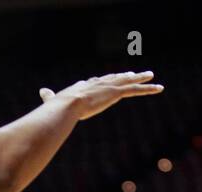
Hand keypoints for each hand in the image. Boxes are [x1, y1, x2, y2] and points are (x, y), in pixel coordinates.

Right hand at [40, 70, 163, 120]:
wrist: (66, 106)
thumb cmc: (58, 107)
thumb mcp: (54, 101)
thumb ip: (49, 97)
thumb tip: (42, 91)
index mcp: (85, 86)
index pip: (97, 81)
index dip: (105, 80)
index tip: (111, 78)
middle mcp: (98, 84)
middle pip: (115, 78)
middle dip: (125, 76)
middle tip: (134, 74)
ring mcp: (108, 88)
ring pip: (128, 82)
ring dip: (141, 79)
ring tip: (152, 76)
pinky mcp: (116, 93)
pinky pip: (135, 90)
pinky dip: (148, 89)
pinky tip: (158, 87)